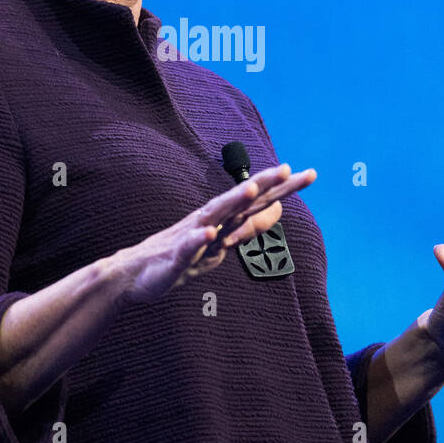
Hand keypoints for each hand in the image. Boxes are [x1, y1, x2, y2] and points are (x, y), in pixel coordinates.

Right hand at [110, 163, 317, 305]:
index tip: (309, 174)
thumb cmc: (182, 255)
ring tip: (251, 189)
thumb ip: (249, 227)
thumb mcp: (223, 244)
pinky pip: (187, 249)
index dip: (283, 189)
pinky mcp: (174, 259)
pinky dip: (197, 241)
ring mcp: (191, 238)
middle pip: (241, 200)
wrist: (134, 273)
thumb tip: (278, 210)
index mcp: (222, 219)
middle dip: (264, 185)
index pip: (258, 201)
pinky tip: (208, 234)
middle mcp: (209, 221)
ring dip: (231, 203)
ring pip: (214, 217)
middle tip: (289, 169)